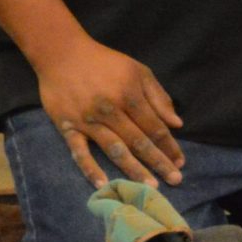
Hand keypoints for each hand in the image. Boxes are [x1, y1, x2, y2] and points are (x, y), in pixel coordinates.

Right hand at [36, 34, 185, 187]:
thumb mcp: (137, 71)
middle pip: (139, 141)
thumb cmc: (104, 63)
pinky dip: (90, 169)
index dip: (169, 146)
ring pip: (115, 149)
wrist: (61, 53)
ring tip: (148, 188)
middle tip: (175, 181)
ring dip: (133, 170)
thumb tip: (176, 124)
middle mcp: (110, 110)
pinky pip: (80, 152)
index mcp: (129, 95)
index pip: (154, 126)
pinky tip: (103, 184)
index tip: (180, 162)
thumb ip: (158, 97)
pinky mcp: (68, 127)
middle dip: (158, 162)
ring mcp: (88, 121)